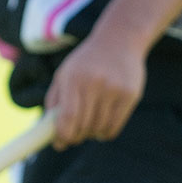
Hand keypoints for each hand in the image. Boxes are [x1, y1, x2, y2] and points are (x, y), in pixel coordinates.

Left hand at [44, 29, 147, 148]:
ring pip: (99, 128)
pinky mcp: (130, 95)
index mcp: (74, 77)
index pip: (68, 116)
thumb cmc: (86, 62)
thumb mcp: (64, 73)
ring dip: (91, 134)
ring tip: (89, 126)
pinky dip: (105, 133)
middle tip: (74, 136)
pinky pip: (115, 127)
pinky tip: (102, 125)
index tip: (60, 142)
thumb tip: (51, 132)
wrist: (119, 39)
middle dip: (76, 136)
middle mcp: (94, 83)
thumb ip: (54, 101)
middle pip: (83, 125)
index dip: (63, 135)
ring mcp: (114, 89)